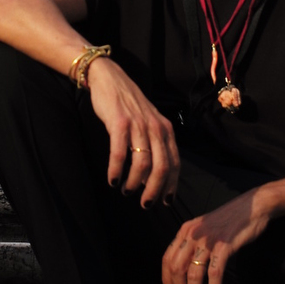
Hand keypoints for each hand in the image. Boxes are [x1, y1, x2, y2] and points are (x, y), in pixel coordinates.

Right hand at [84, 57, 178, 207]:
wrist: (110, 78)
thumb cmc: (128, 105)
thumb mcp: (149, 122)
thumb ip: (155, 143)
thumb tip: (154, 175)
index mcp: (165, 130)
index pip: (174, 163)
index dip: (171, 185)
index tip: (165, 202)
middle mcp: (155, 128)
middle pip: (161, 167)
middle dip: (154, 190)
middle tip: (145, 204)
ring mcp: (138, 125)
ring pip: (142, 163)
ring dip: (134, 183)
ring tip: (126, 191)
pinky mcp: (119, 123)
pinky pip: (119, 153)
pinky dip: (116, 170)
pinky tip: (112, 179)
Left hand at [161, 190, 270, 283]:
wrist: (253, 206)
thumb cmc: (230, 220)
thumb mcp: (204, 227)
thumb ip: (192, 243)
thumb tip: (185, 268)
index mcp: (185, 230)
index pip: (167, 258)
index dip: (166, 279)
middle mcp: (192, 234)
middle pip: (177, 268)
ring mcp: (208, 240)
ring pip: (193, 273)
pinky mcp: (224, 246)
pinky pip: (214, 273)